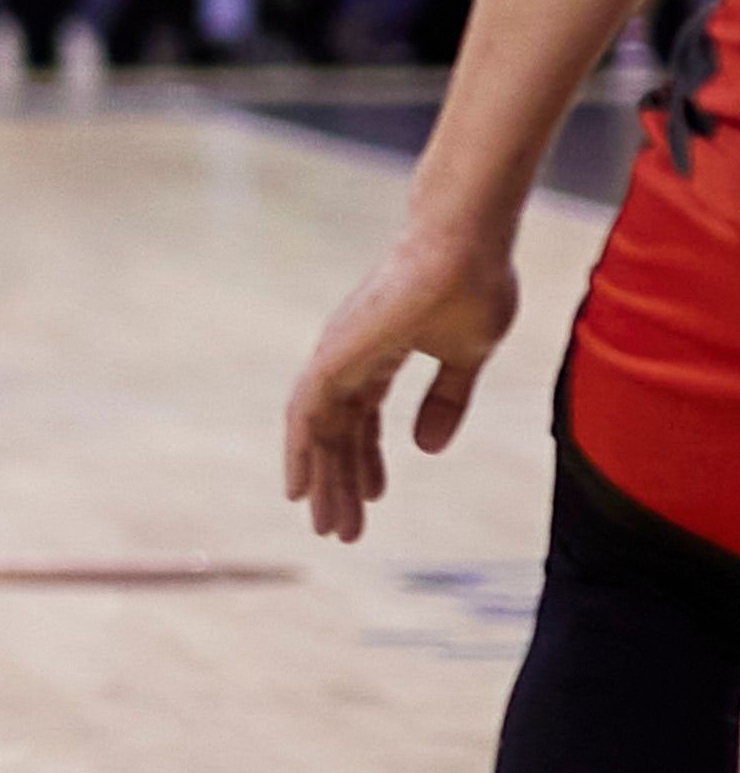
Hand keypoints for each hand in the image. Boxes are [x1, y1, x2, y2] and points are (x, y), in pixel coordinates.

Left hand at [283, 216, 520, 541]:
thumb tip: (427, 447)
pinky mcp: (335, 354)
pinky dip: (300, 450)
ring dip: (323, 480)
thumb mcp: (466, 355)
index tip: (374, 498)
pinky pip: (307, 411)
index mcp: (379, 356)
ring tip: (329, 526)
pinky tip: (300, 486)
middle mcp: (348, 358)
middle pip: (336, 432)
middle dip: (340, 482)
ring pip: (318, 430)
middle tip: (341, 530)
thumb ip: (446, 399)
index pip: (361, 418)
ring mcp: (338, 354)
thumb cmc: (472, 283)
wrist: (464, 242)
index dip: (365, 459)